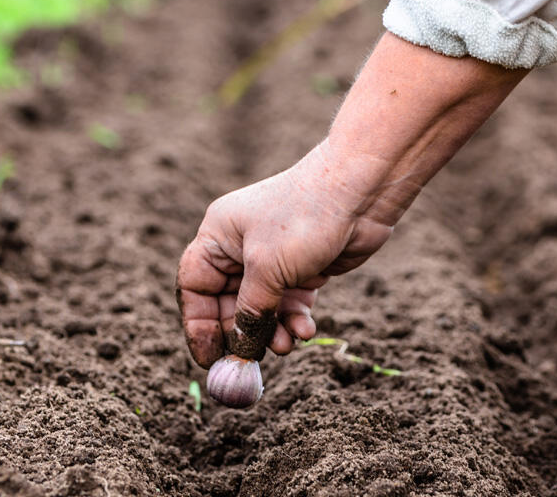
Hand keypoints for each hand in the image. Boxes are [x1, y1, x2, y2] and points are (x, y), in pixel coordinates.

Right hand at [176, 142, 399, 366]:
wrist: (361, 193)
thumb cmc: (304, 220)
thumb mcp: (268, 270)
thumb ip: (250, 313)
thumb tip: (239, 350)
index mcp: (218, 236)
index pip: (195, 287)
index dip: (198, 324)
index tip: (208, 359)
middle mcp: (241, 247)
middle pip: (228, 303)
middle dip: (242, 333)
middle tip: (251, 363)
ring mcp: (273, 258)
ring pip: (262, 309)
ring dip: (272, 332)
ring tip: (287, 346)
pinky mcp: (303, 269)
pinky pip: (289, 304)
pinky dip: (295, 320)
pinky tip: (306, 331)